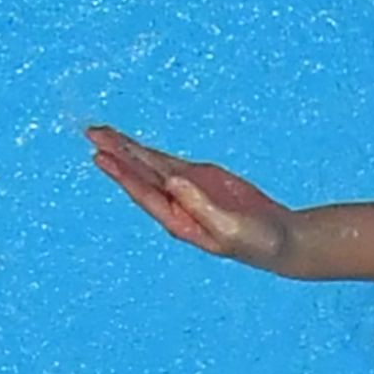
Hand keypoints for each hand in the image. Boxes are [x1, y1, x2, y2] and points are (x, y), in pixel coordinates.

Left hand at [87, 126, 294, 270]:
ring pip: (151, 167)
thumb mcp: (232, 228)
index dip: (123, 174)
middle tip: (93, 133)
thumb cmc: (259, 242)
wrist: (281, 240)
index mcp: (179, 222)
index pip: (145, 193)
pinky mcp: (201, 180)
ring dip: (127, 150)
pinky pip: (169, 163)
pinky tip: (130, 144)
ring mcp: (187, 192)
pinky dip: (149, 152)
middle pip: (140, 176)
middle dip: (117, 154)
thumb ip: (201, 205)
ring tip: (101, 132)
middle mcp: (175, 206)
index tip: (101, 155)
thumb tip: (172, 180)